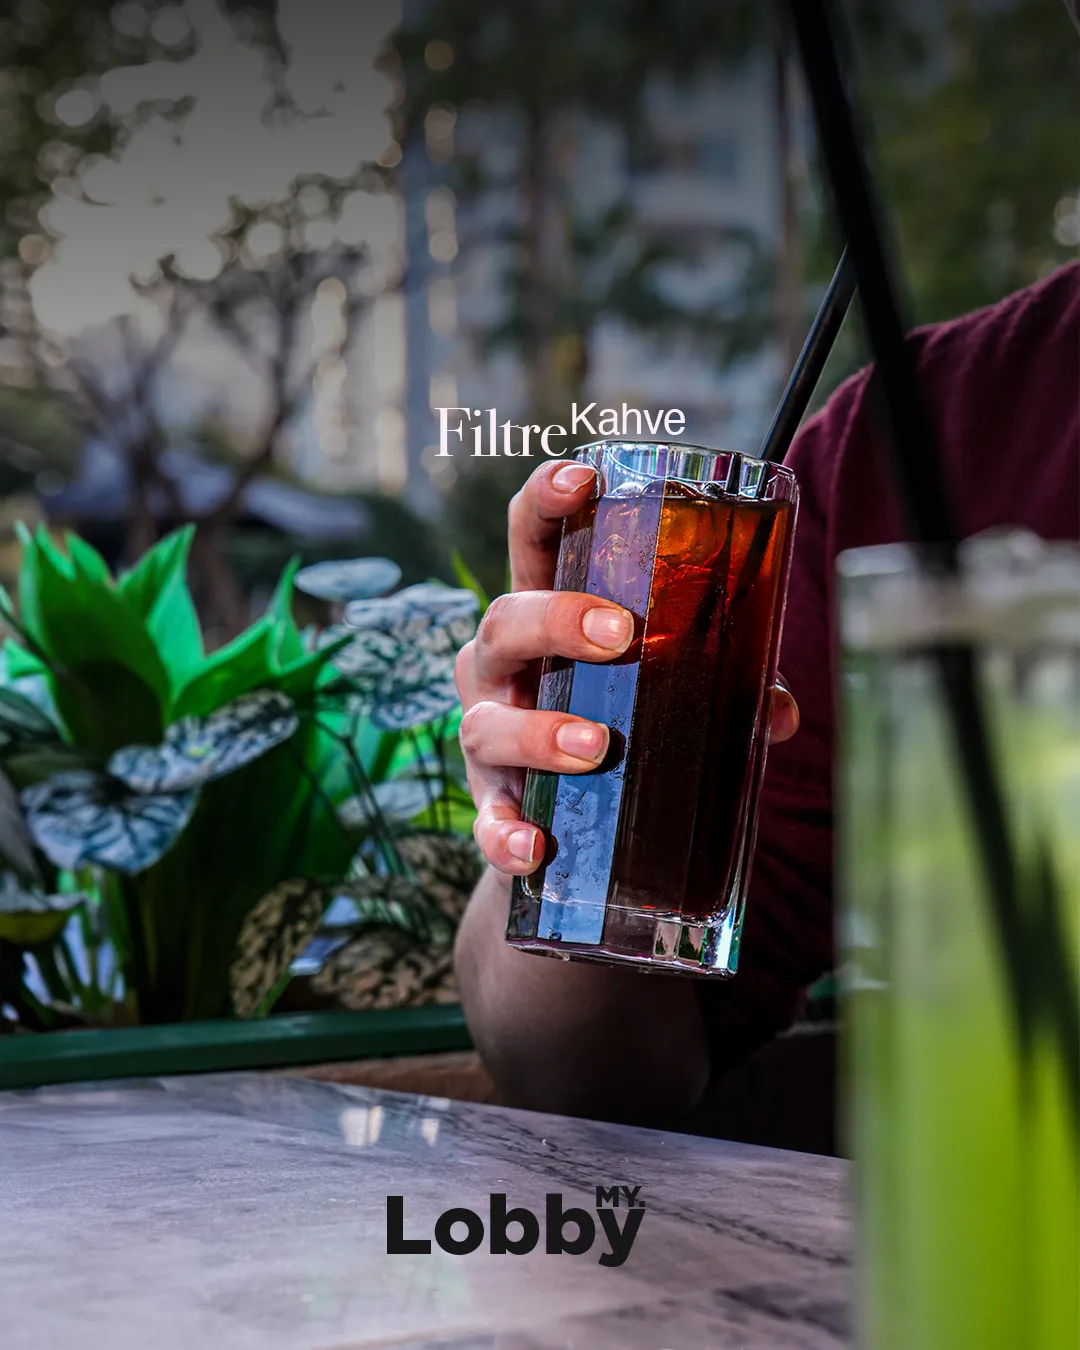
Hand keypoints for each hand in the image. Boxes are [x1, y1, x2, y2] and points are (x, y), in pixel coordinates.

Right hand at [455, 459, 799, 876]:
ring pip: (487, 720)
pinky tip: (535, 850)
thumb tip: (780, 712)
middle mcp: (501, 666)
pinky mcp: (489, 802)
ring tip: (599, 748)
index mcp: (545, 614)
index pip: (531, 539)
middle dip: (557, 618)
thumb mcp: (664, 690)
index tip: (582, 478)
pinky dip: (504, 834)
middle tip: (622, 635)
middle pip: (503, 620)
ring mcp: (487, 731)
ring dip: (539, 730)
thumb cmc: (616, 719)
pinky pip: (485, 817)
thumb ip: (720, 687)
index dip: (545, 499)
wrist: (567, 820)